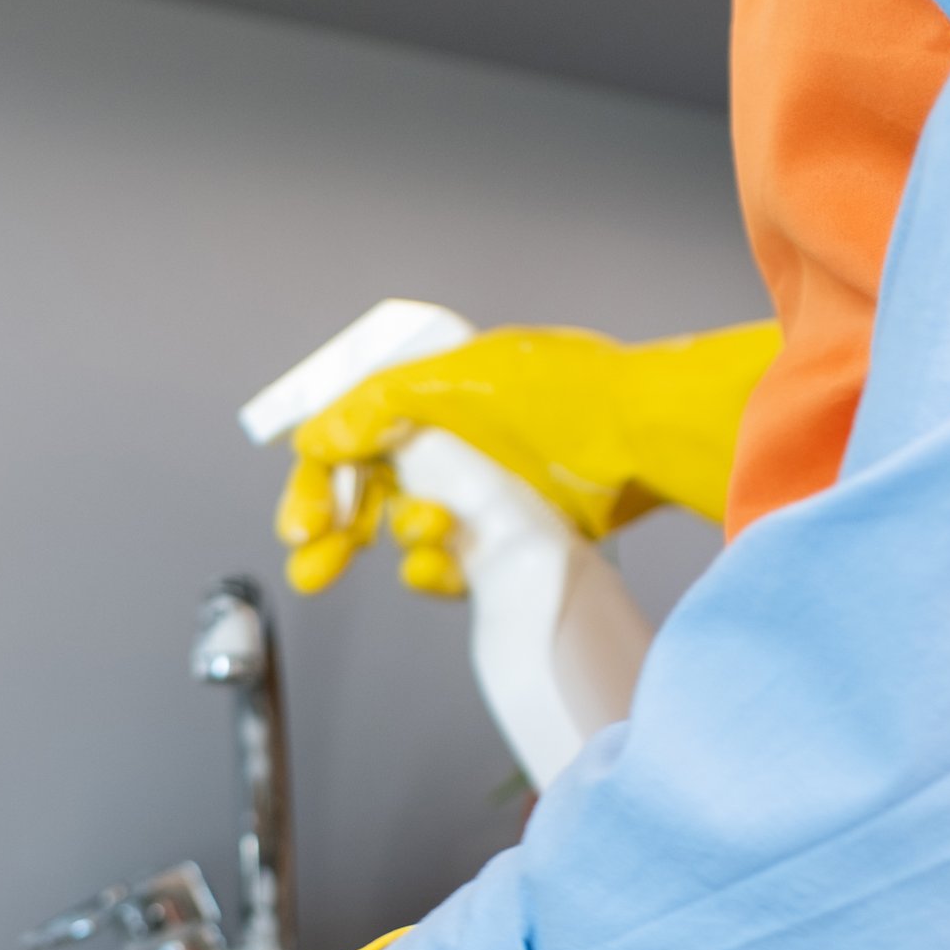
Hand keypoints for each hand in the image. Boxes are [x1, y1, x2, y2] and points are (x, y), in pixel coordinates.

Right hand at [276, 320, 779, 594]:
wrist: (647, 439)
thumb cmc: (568, 393)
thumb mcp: (458, 380)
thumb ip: (376, 407)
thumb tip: (315, 438)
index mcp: (429, 393)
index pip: (349, 436)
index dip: (317, 477)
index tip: (302, 517)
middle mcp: (449, 441)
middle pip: (367, 492)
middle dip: (333, 531)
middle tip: (312, 564)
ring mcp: (478, 491)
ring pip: (407, 532)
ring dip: (403, 542)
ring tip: (430, 535)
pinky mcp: (506, 535)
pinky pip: (452, 564)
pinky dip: (440, 569)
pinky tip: (446, 562)